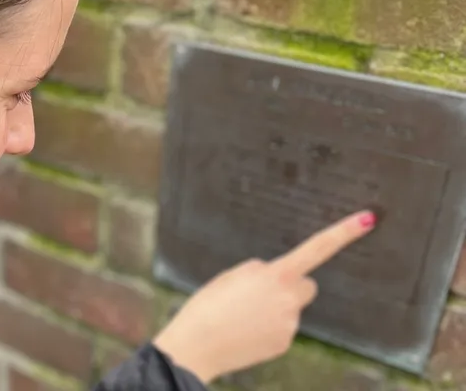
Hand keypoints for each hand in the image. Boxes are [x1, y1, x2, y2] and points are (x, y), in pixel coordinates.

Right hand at [153, 210, 376, 383]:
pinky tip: (246, 331)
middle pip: (306, 285)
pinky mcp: (285, 343)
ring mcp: (290, 323)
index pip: (316, 249)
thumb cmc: (208, 306)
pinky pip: (283, 328)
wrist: (197, 345)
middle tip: (260, 294)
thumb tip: (273, 277)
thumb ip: (258, 272)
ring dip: (273, 309)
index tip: (368, 219)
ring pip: (290, 308)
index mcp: (275, 275)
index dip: (343, 233)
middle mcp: (290, 299)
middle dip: (291, 286)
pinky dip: (268, 329)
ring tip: (242, 317)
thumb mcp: (230, 276)